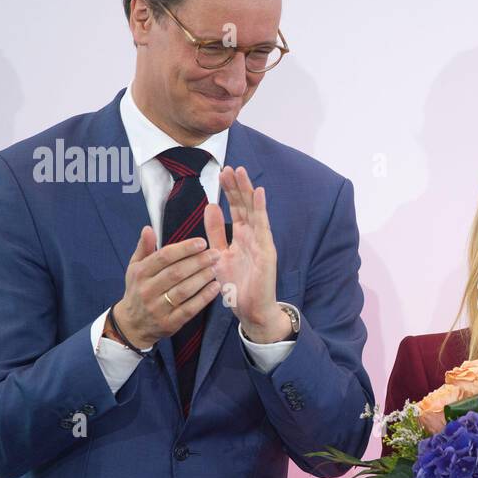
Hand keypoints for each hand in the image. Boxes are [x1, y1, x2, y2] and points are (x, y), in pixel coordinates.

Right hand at [112, 228, 219, 349]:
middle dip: (198, 262)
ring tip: (216, 268)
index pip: (163, 257)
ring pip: (183, 290)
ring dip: (202, 278)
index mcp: (140, 273)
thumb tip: (149, 228)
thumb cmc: (138, 290)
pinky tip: (215, 287)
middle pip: (176, 273)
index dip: (184, 249)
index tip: (202, 242)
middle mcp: (147, 290)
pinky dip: (203, 297)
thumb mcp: (135, 268)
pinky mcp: (169, 323)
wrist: (132, 324)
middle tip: (215, 254)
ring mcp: (158, 308)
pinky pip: (189, 309)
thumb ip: (144, 248)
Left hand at [207, 165, 286, 342]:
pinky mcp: (267, 250)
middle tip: (229, 167)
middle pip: (245, 206)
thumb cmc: (237, 286)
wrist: (250, 310)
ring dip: (247, 191)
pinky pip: (263, 226)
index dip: (229, 191)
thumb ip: (215, 232)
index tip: (221, 173)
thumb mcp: (219, 255)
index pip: (236, 209)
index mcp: (241, 237)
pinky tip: (259, 193)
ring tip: (241, 172)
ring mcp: (261, 242)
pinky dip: (261, 209)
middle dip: (237, 186)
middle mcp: (252, 236)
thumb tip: (210, 207)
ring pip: (254, 211)